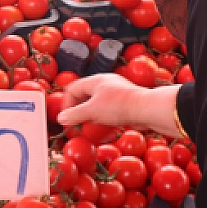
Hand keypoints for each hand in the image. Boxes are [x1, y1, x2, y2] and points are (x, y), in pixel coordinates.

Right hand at [57, 75, 182, 135]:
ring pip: (97, 103)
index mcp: (95, 80)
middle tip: (76, 123)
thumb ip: (74, 115)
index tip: (67, 119)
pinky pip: (108, 109)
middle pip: (85, 95)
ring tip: (89, 127)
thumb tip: (61, 118)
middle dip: (78, 110)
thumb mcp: (92, 111)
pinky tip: (104, 127)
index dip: (66, 104)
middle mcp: (105, 83)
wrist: (145, 109)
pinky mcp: (125, 102)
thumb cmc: (117, 106)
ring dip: (90, 115)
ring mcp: (116, 92)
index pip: (73, 89)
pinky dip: (102, 118)